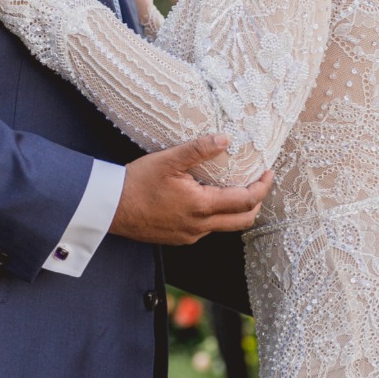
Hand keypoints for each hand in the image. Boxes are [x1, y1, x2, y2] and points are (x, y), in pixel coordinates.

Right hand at [111, 137, 272, 244]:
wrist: (110, 208)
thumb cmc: (136, 183)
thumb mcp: (168, 160)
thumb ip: (198, 149)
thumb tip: (225, 138)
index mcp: (201, 206)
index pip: (246, 201)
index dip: (262, 187)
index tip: (268, 172)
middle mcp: (200, 226)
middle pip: (244, 220)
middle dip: (257, 202)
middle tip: (259, 183)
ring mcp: (190, 235)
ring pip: (226, 226)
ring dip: (237, 210)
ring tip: (236, 189)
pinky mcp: (180, 238)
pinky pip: (208, 229)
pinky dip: (217, 216)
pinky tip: (208, 199)